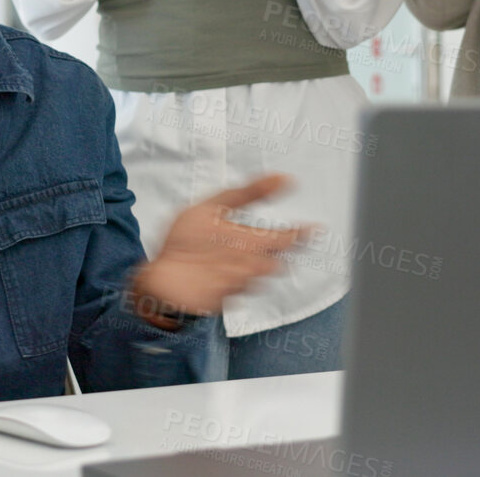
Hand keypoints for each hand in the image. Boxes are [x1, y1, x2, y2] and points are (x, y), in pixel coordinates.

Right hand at [130, 174, 305, 318]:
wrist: (165, 286)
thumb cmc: (184, 244)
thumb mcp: (213, 206)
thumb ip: (250, 192)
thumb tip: (282, 179)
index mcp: (256, 242)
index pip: (292, 238)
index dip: (305, 232)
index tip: (315, 228)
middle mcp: (255, 267)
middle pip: (281, 261)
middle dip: (280, 252)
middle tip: (273, 241)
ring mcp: (243, 287)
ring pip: (263, 277)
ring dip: (259, 267)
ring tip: (243, 256)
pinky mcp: (229, 300)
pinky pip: (243, 290)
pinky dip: (238, 280)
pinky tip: (223, 272)